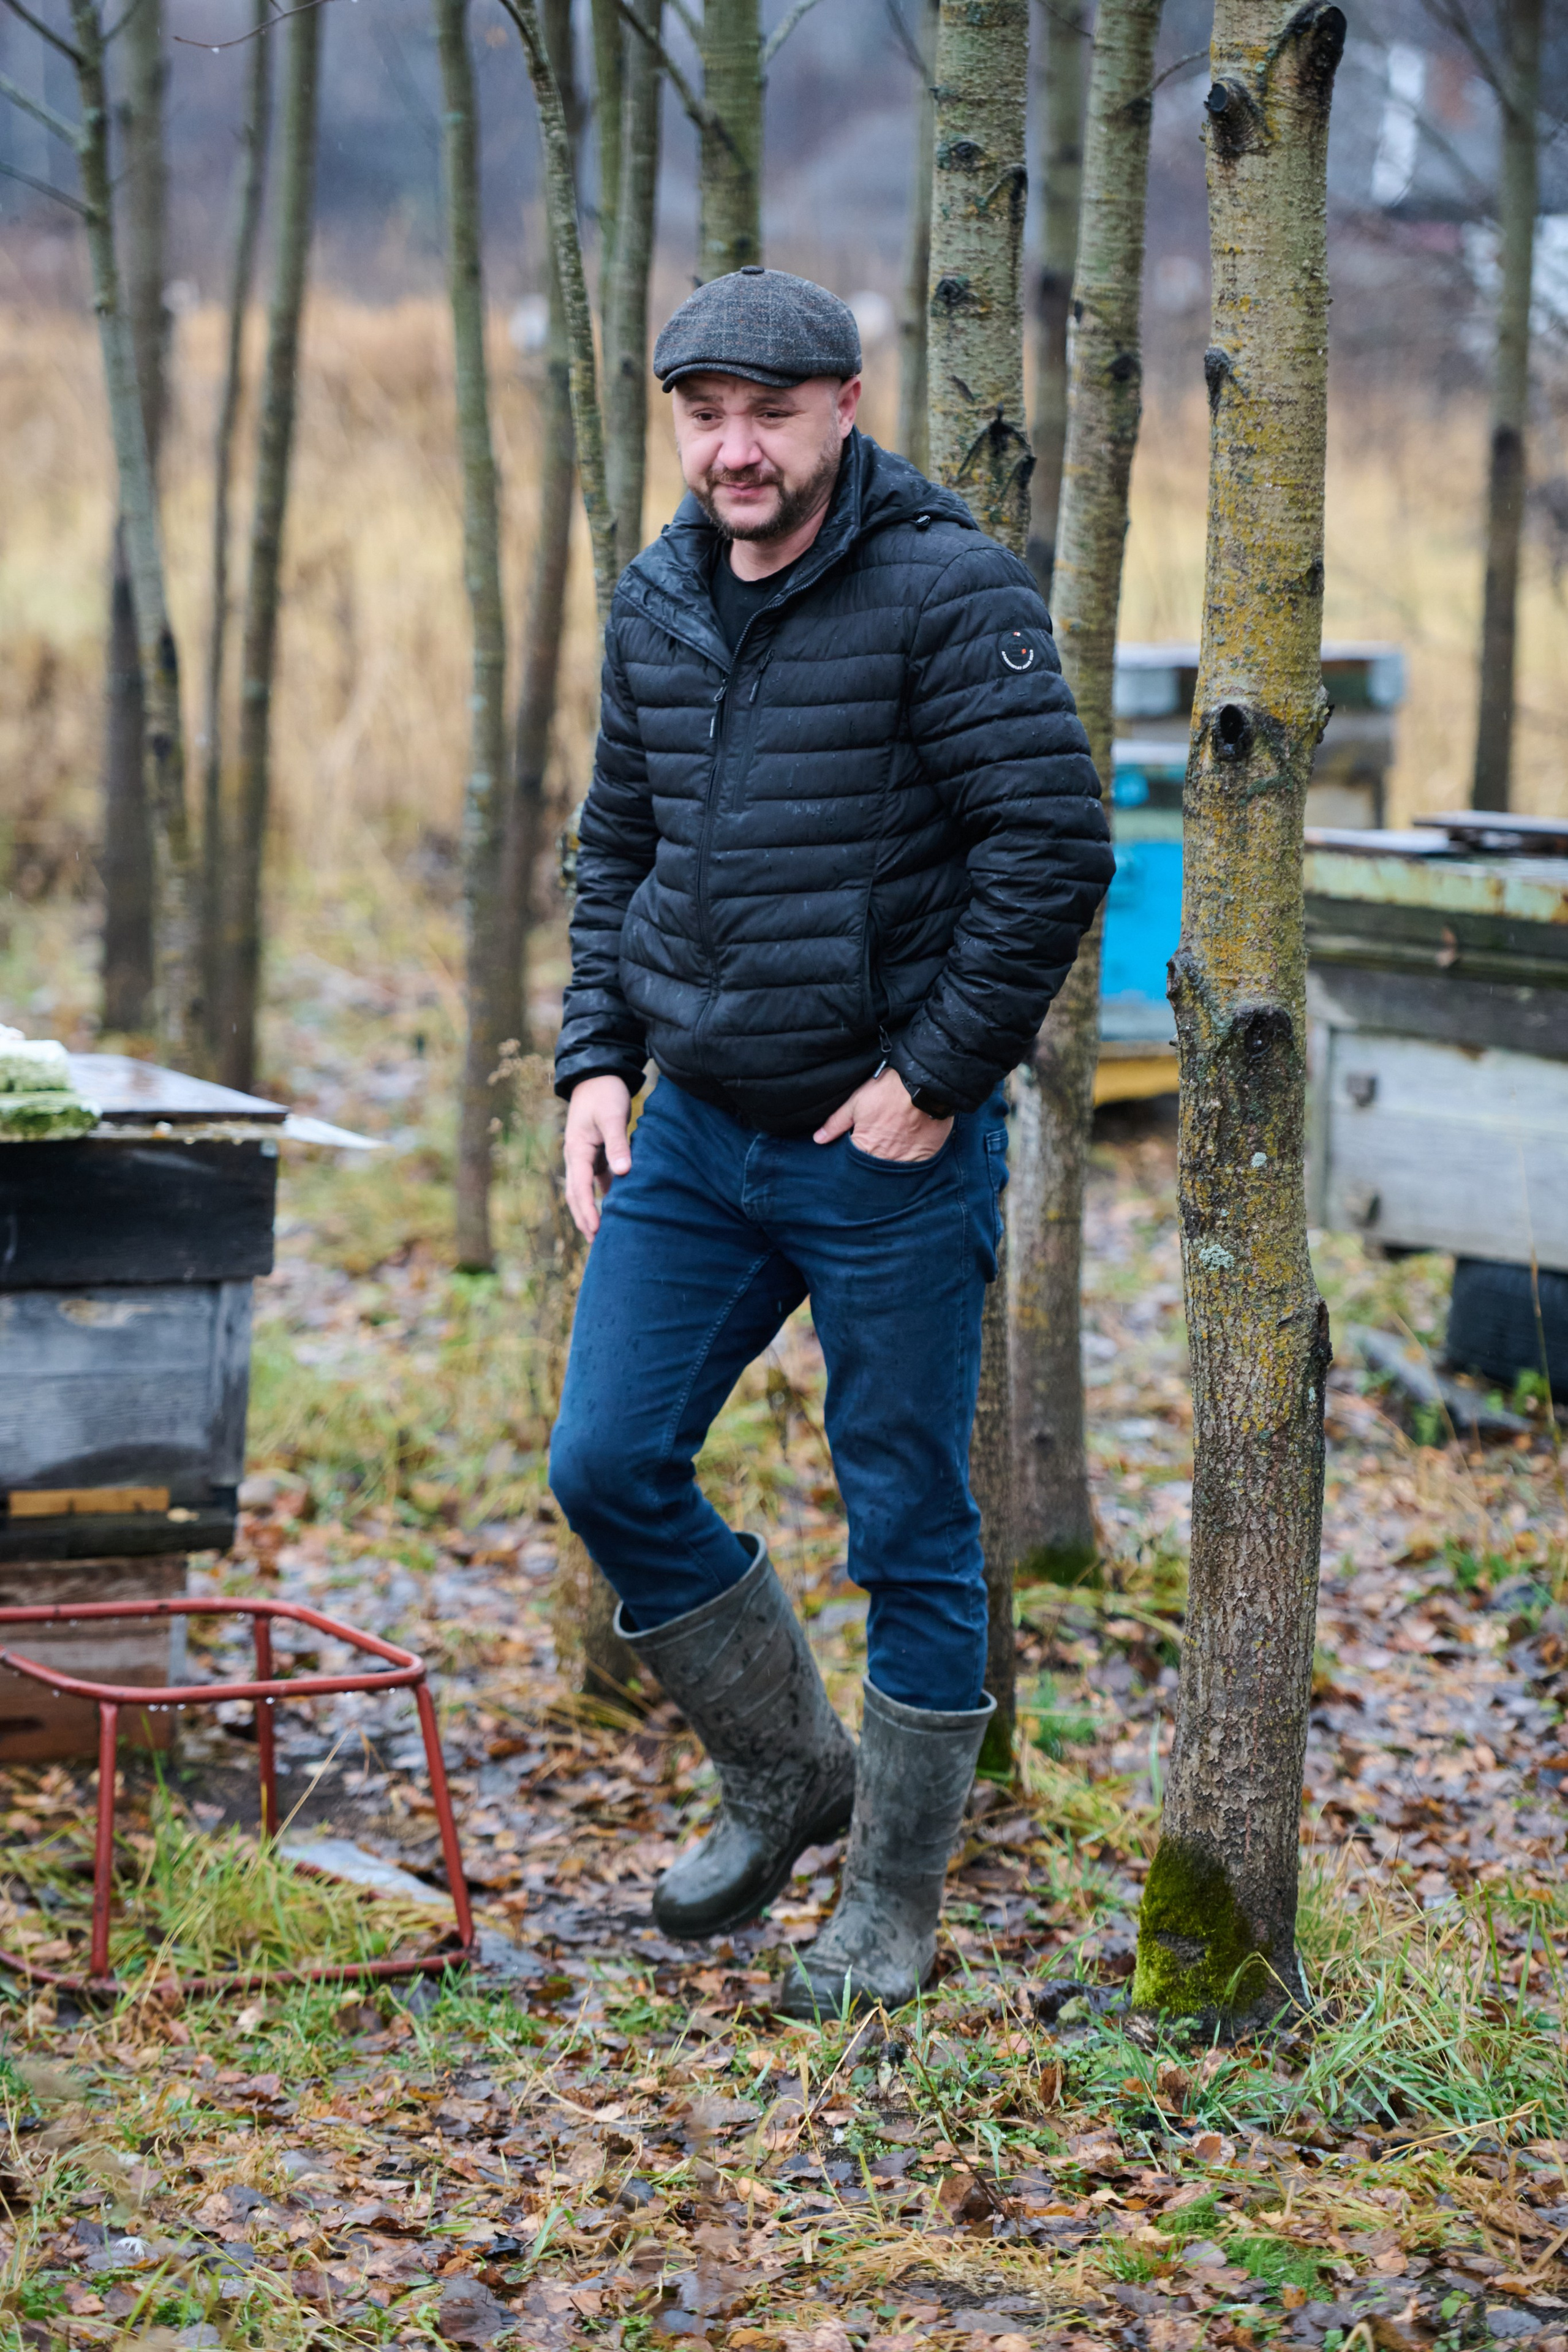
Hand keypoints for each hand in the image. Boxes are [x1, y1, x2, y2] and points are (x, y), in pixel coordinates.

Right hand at [564, 1074, 632, 1238]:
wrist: (598, 1074)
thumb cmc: (605, 1094)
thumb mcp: (612, 1117)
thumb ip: (618, 1145)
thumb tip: (623, 1173)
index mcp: (576, 1150)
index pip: (579, 1187)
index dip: (587, 1210)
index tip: (596, 1230)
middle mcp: (576, 1157)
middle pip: (577, 1195)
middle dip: (585, 1219)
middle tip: (596, 1244)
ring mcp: (585, 1157)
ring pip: (585, 1191)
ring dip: (591, 1212)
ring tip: (603, 1236)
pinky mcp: (596, 1155)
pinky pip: (596, 1182)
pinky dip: (602, 1198)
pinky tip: (616, 1212)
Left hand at [813, 1065, 952, 1163]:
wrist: (924, 1084)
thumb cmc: (888, 1090)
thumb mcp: (856, 1102)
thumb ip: (836, 1123)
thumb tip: (818, 1139)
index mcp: (865, 1147)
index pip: (854, 1163)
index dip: (854, 1157)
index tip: (859, 1147)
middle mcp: (885, 1158)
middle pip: (874, 1169)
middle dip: (872, 1162)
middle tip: (877, 1147)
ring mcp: (907, 1160)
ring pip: (895, 1170)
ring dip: (891, 1163)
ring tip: (894, 1148)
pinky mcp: (926, 1156)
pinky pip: (916, 1166)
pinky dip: (911, 1161)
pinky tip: (910, 1149)